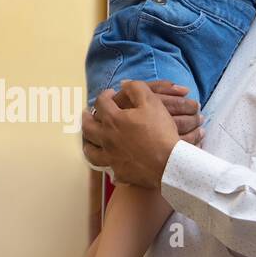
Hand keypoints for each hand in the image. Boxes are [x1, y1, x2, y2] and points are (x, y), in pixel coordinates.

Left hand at [80, 80, 202, 187]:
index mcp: (113, 120)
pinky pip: (107, 168)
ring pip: (90, 151)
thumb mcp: (152, 102)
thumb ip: (136, 88)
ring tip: (89, 140)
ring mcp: (110, 157)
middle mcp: (106, 139)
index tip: (109, 94)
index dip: (104, 95)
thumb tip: (124, 84)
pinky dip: (106, 164)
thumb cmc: (160, 131)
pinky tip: (108, 163)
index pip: (101, 103)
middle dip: (86, 118)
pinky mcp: (119, 172)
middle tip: (87, 114)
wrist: (169, 162)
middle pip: (88, 127)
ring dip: (88, 143)